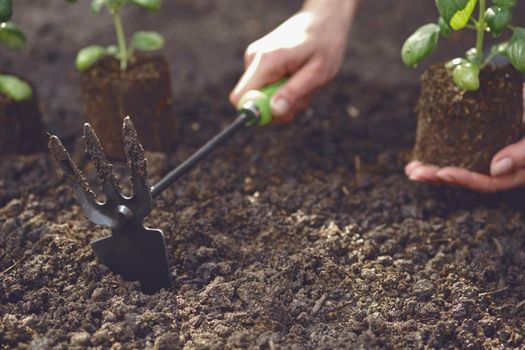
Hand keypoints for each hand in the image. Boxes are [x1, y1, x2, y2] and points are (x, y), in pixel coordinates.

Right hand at [229, 0, 357, 122]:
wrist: (322, 19)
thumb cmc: (325, 44)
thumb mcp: (318, 73)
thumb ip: (294, 93)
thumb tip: (274, 112)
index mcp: (267, 61)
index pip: (241, 98)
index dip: (257, 113)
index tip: (281, 111)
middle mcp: (254, 58)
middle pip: (251, 101)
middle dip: (276, 108)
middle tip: (301, 97)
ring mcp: (254, 59)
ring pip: (260, 97)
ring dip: (284, 98)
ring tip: (303, 83)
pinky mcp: (258, 62)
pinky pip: (265, 88)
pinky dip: (282, 90)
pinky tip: (296, 77)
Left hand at [406, 85, 524, 192]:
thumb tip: (494, 168)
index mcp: (518, 168)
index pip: (490, 181)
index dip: (466, 178)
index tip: (442, 171)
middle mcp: (504, 164)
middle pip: (470, 176)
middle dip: (439, 176)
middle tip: (414, 172)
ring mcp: (494, 149)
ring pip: (463, 163)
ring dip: (435, 166)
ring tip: (411, 168)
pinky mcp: (486, 134)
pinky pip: (462, 145)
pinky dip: (443, 146)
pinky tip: (424, 149)